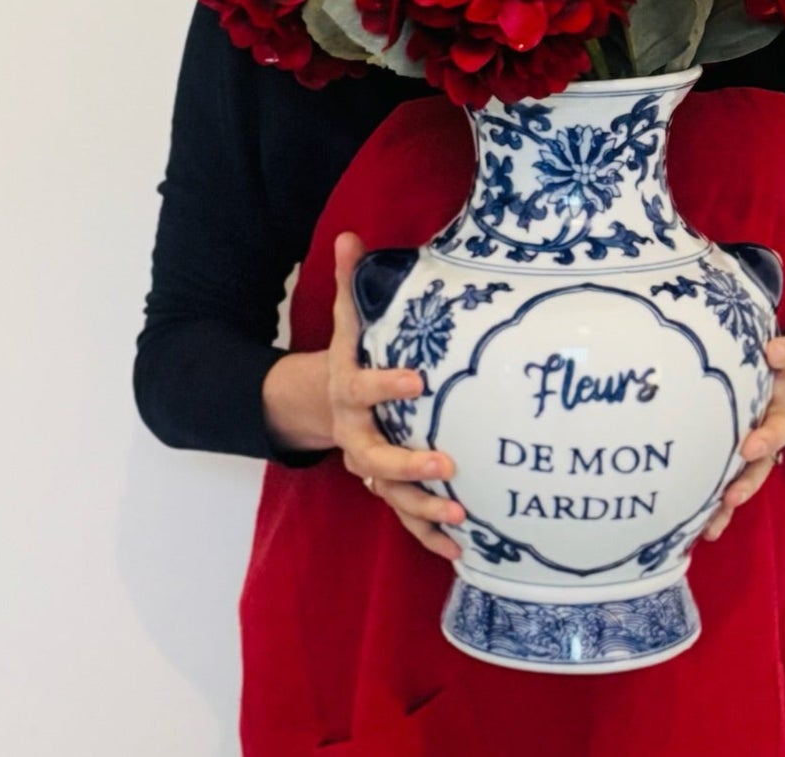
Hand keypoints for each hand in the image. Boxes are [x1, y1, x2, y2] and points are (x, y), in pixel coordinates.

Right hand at [328, 231, 464, 560]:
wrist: (321, 405)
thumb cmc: (350, 358)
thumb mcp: (347, 321)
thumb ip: (351, 282)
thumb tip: (351, 234)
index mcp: (349, 391)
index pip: (365, 386)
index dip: (387, 384)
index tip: (417, 379)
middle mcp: (357, 436)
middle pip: (376, 457)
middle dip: (409, 465)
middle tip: (446, 465)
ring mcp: (371, 469)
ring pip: (392, 496)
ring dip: (424, 508)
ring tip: (460, 517)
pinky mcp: (387, 490)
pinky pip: (406, 518)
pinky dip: (429, 536)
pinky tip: (462, 550)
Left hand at [702, 334, 784, 541]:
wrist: (780, 378)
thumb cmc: (772, 365)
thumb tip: (774, 350)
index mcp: (778, 410)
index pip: (777, 425)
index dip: (766, 436)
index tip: (749, 447)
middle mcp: (767, 433)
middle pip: (763, 459)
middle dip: (748, 478)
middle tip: (734, 489)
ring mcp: (752, 451)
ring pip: (746, 479)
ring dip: (732, 499)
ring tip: (715, 521)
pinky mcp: (734, 462)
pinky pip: (727, 488)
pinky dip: (717, 511)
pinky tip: (701, 531)